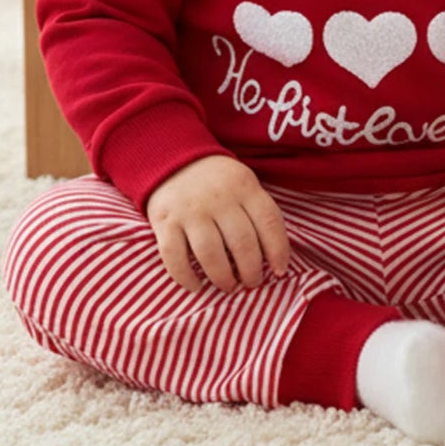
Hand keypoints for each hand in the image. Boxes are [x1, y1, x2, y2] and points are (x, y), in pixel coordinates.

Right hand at [145, 154, 291, 294]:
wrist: (173, 159)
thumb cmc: (217, 182)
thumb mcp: (243, 183)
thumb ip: (256, 212)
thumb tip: (273, 258)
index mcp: (244, 186)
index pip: (270, 222)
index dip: (278, 251)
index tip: (279, 271)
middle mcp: (219, 198)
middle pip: (242, 243)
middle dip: (251, 272)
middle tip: (251, 282)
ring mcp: (190, 210)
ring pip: (211, 255)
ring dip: (223, 278)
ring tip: (228, 286)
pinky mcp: (165, 222)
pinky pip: (175, 258)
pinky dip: (186, 278)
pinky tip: (196, 286)